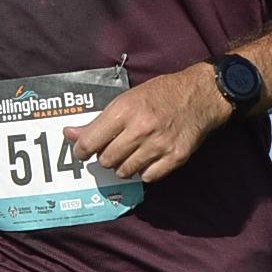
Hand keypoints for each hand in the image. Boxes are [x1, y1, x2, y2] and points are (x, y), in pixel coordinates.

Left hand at [64, 64, 229, 185]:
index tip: (82, 152)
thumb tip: (69, 134)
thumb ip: (97, 121)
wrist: (201, 94)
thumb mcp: (126, 99)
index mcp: (125, 110)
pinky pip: (147, 177)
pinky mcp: (175, 157)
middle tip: (113, 148)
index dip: (81, 151)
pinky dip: (144, 171)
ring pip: (124, 171)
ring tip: (131, 152)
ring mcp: (159, 145)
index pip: (90, 142)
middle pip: (106, 160)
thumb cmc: (162, 94)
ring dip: (123, 165)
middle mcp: (141, 129)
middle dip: (105, 156)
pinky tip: (148, 157)